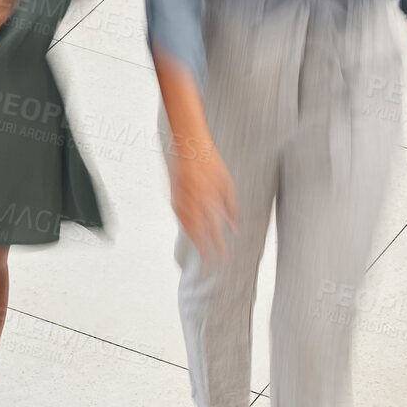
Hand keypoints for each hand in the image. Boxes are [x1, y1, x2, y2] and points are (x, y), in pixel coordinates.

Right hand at [167, 135, 237, 261]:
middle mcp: (194, 204)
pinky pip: (178, 216)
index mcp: (209, 201)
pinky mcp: (172, 196)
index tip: (222, 256)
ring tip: (198, 249)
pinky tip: (188, 230)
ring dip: (193, 239)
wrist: (189, 146)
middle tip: (208, 261)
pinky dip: (184, 225)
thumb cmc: (211, 163)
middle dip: (204, 248)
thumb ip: (231, 207)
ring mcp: (181, 200)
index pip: (214, 230)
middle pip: (199, 232)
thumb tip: (234, 226)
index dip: (217, 245)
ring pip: (186, 226)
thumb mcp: (227, 184)